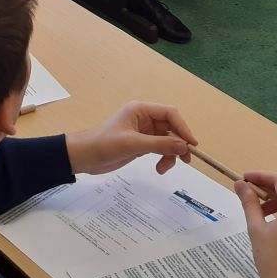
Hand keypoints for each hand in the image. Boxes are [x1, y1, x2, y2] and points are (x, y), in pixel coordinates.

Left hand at [65, 101, 196, 176]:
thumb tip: (184, 146)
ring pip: (167, 140)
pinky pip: (160, 149)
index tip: (191, 144)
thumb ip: (159, 145)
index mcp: (140, 110)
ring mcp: (143, 132)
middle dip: (178, 143)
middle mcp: (143, 118)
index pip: (169, 113)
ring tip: (164, 168)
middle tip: (185, 160)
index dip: (183, 127)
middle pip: (171, 127)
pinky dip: (163, 158)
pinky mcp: (141, 144)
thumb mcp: (133, 144)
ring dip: (170, 154)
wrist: (85, 156)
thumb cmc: (103, 144)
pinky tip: (159, 168)